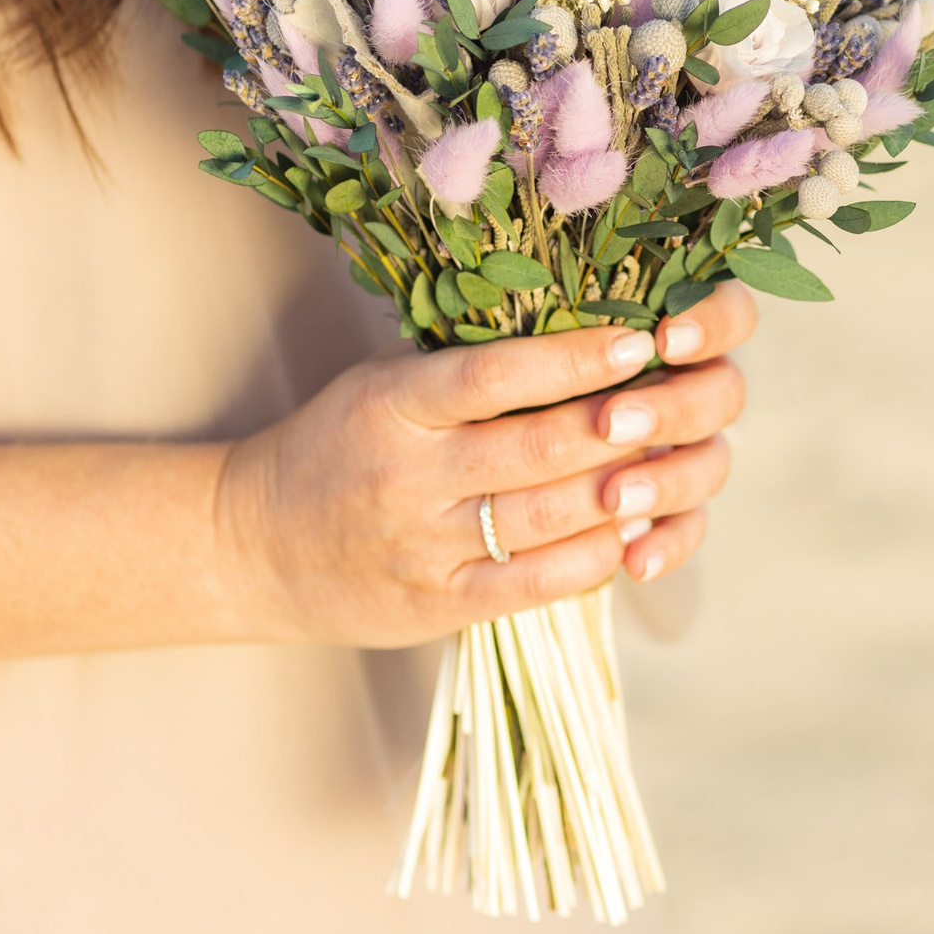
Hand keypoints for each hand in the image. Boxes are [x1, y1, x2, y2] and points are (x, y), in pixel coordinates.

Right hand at [216, 284, 757, 646]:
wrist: (254, 545)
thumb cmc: (341, 446)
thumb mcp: (384, 385)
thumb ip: (466, 367)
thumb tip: (581, 327)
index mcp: (393, 405)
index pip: (493, 375)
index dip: (572, 358)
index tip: (637, 341)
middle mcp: (409, 476)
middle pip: (537, 450)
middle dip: (620, 426)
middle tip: (679, 402)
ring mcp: (425, 546)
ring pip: (547, 518)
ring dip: (624, 491)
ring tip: (674, 462)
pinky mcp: (439, 605)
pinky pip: (535, 584)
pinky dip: (594, 558)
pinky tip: (635, 531)